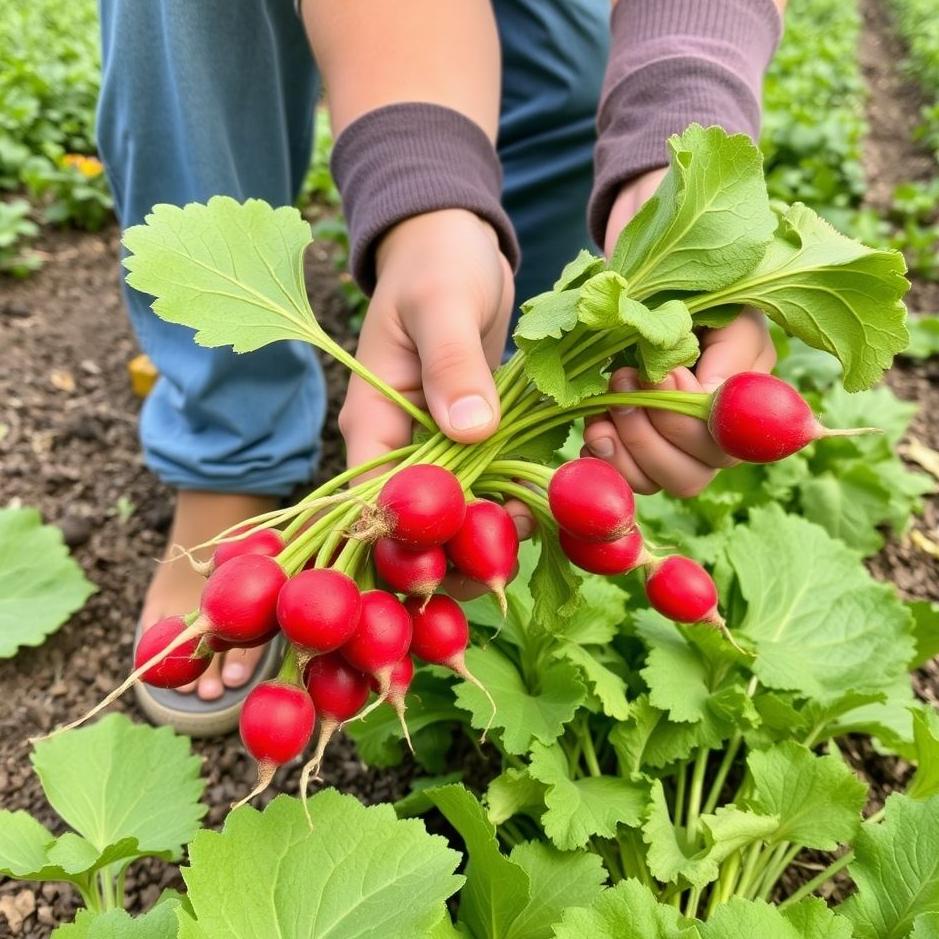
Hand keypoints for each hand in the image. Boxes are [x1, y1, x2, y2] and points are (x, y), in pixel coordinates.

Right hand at [339, 210, 533, 550]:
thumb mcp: (443, 302)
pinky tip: (547, 505)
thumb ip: (453, 364)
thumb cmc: (438, 261)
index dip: (412, 541)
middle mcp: (399, 444)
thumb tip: (471, 431)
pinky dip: (511, 498)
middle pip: (414, 526)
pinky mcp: (469, 437)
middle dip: (454, 553)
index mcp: (372, 421)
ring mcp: (435, 445)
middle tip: (503, 566)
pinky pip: (486, 482)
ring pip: (454, 512)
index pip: (377, 503)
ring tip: (538, 529)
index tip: (464, 554)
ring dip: (490, 531)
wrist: (455, 241)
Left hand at [584, 170, 776, 497]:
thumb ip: (716, 339)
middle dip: (649, 431)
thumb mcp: (714, 297)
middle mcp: (720, 435)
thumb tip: (694, 382)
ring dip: (625, 449)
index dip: (687, 414)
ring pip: (661, 484)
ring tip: (603, 403)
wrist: (652, 286)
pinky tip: (594, 425)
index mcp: (749, 394)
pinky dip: (605, 459)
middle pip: (694, 475)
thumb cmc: (690, 287)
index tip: (659, 369)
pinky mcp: (641, 456)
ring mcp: (680, 452)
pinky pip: (628, 482)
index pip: (727, 436)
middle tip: (621, 377)